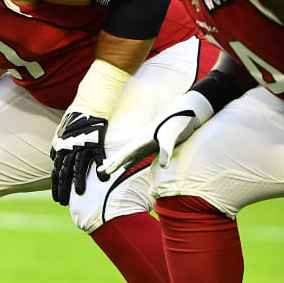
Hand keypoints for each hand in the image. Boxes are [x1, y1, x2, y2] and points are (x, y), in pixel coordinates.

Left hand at [50, 111, 108, 204]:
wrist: (87, 105)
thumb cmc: (74, 120)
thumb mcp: (59, 133)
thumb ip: (56, 146)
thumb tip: (53, 158)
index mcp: (60, 149)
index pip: (56, 172)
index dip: (56, 186)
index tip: (57, 199)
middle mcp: (69, 148)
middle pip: (65, 172)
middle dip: (64, 188)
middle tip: (64, 203)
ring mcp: (82, 145)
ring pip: (78, 166)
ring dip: (79, 180)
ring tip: (80, 192)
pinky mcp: (95, 140)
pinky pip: (97, 155)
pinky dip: (100, 166)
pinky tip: (102, 178)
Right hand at [99, 90, 214, 176]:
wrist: (183, 112)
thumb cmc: (177, 122)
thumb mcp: (171, 136)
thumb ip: (166, 151)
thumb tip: (164, 166)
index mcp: (142, 139)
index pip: (126, 153)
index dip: (116, 162)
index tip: (107, 170)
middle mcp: (140, 141)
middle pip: (123, 153)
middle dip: (112, 162)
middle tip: (100, 170)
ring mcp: (145, 143)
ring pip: (128, 155)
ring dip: (118, 162)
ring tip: (108, 169)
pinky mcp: (150, 146)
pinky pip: (136, 156)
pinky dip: (129, 162)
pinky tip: (126, 167)